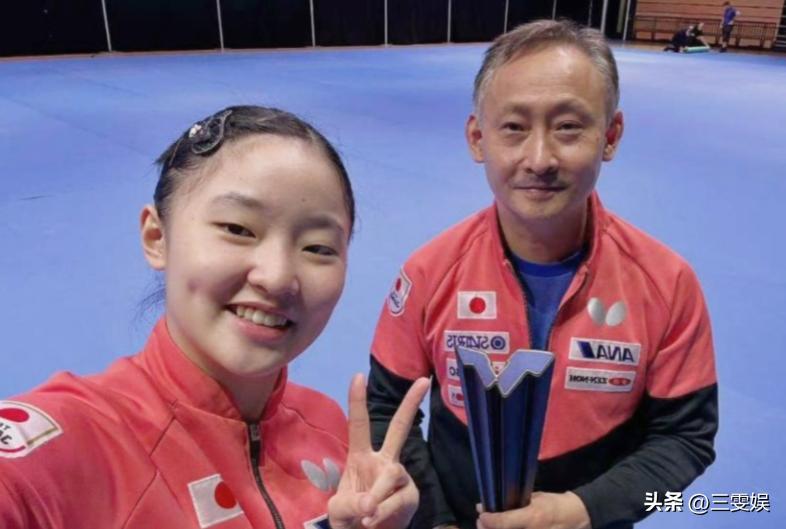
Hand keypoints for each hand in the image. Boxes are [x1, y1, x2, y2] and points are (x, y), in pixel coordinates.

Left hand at [328, 374, 429, 528]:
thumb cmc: (350, 518)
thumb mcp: (340, 511)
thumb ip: (351, 504)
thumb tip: (369, 503)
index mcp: (360, 456)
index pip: (359, 425)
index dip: (357, 401)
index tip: (358, 376)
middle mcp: (383, 461)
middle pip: (399, 428)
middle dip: (411, 404)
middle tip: (423, 380)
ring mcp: (399, 477)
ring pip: (391, 475)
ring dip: (378, 496)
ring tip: (366, 517)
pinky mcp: (411, 495)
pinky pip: (399, 499)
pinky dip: (385, 512)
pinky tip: (375, 521)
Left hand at [476, 492, 590, 528]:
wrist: (579, 518)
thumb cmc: (556, 504)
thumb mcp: (536, 498)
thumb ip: (514, 502)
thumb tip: (491, 505)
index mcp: (533, 517)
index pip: (503, 522)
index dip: (488, 520)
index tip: (481, 514)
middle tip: (482, 522)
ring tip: (490, 526)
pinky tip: (502, 528)